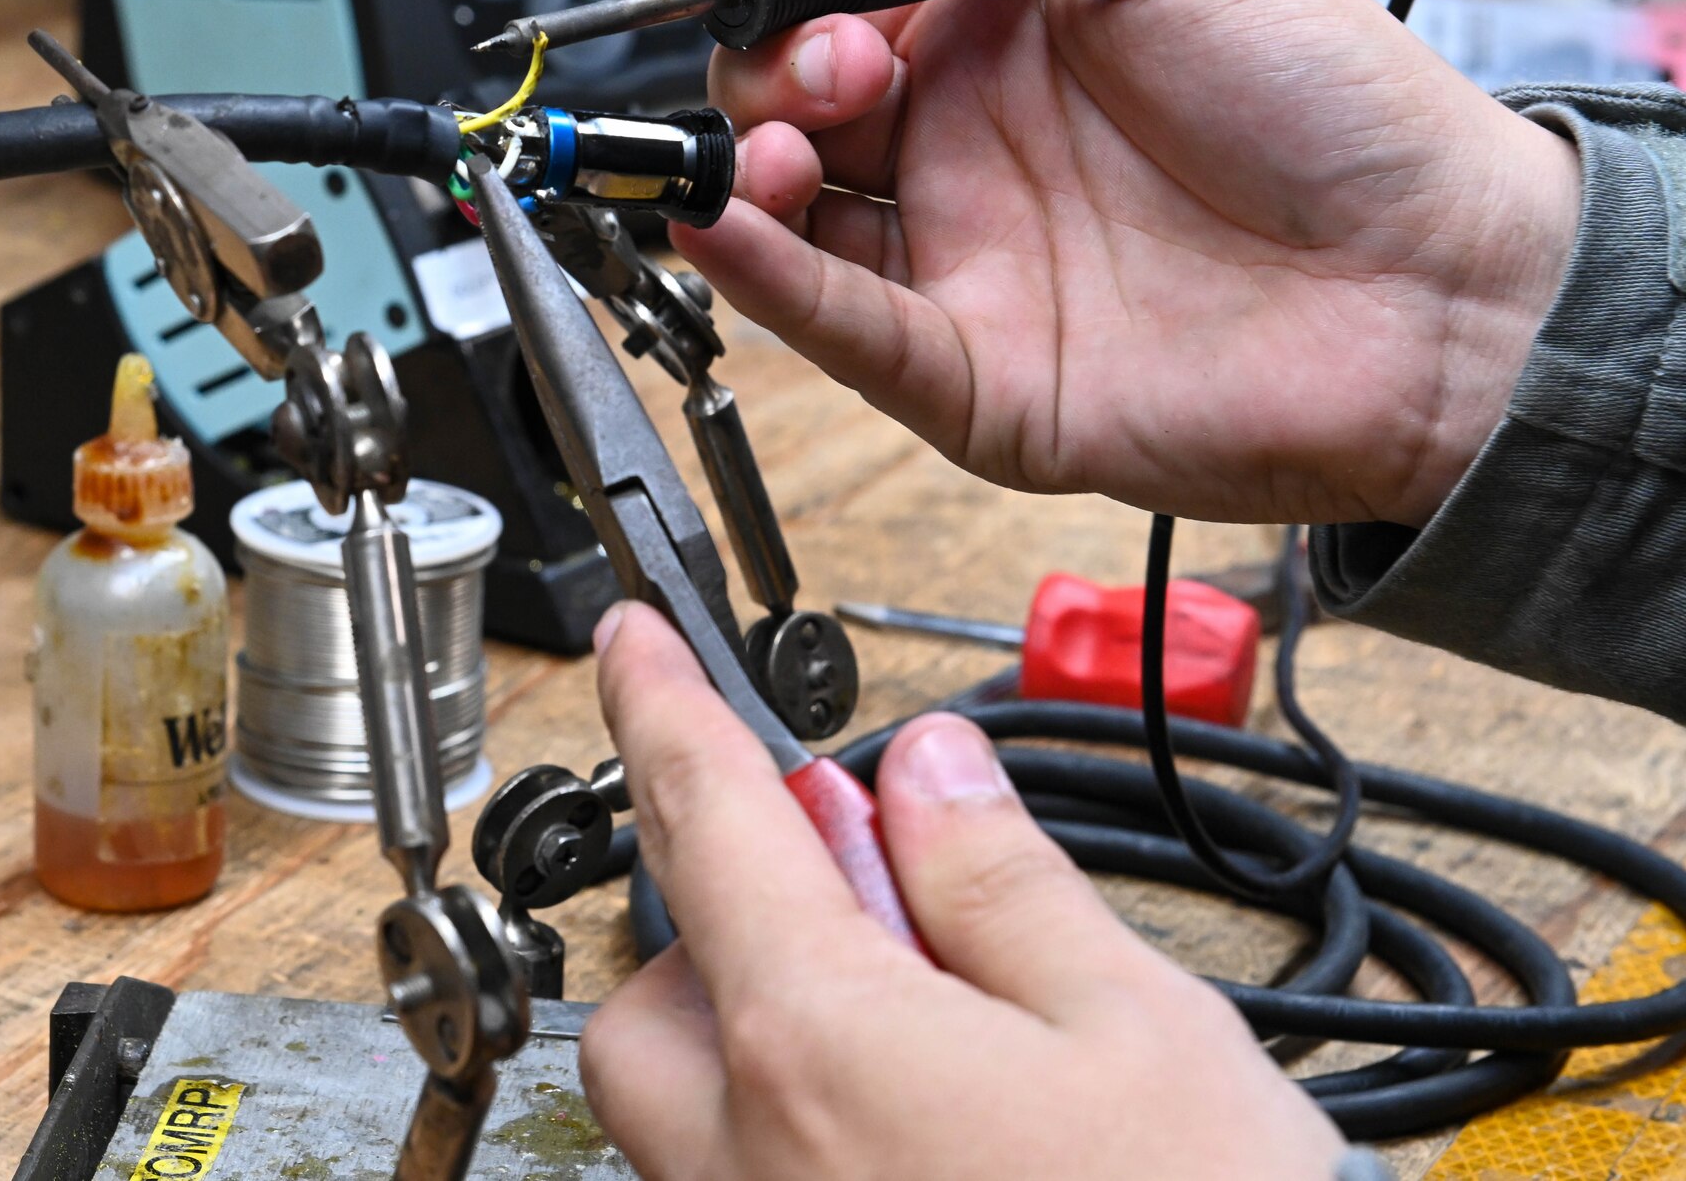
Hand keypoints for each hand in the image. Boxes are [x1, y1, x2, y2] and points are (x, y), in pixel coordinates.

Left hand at [580, 601, 1346, 1180]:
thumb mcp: (1138, 1030)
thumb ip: (1004, 883)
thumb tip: (929, 775)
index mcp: (820, 1045)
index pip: (707, 821)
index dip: (664, 708)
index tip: (633, 643)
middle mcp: (748, 1158)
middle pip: (661, 987)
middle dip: (734, 914)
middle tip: (878, 896)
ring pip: (688, 1100)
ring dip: (768, 1027)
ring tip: (937, 1032)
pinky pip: (742, 1180)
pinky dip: (804, 1120)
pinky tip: (937, 1131)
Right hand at [679, 0, 1578, 526]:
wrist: (1437, 292)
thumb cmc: (1340, 115)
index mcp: (1005, 37)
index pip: (842, 1)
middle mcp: (970, 150)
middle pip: (796, 110)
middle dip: (777, 78)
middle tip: (845, 70)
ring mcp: (964, 262)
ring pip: (795, 222)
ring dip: (746, 176)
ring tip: (773, 152)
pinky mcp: (970, 374)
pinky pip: (842, 328)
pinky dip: (767, 281)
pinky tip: (729, 226)